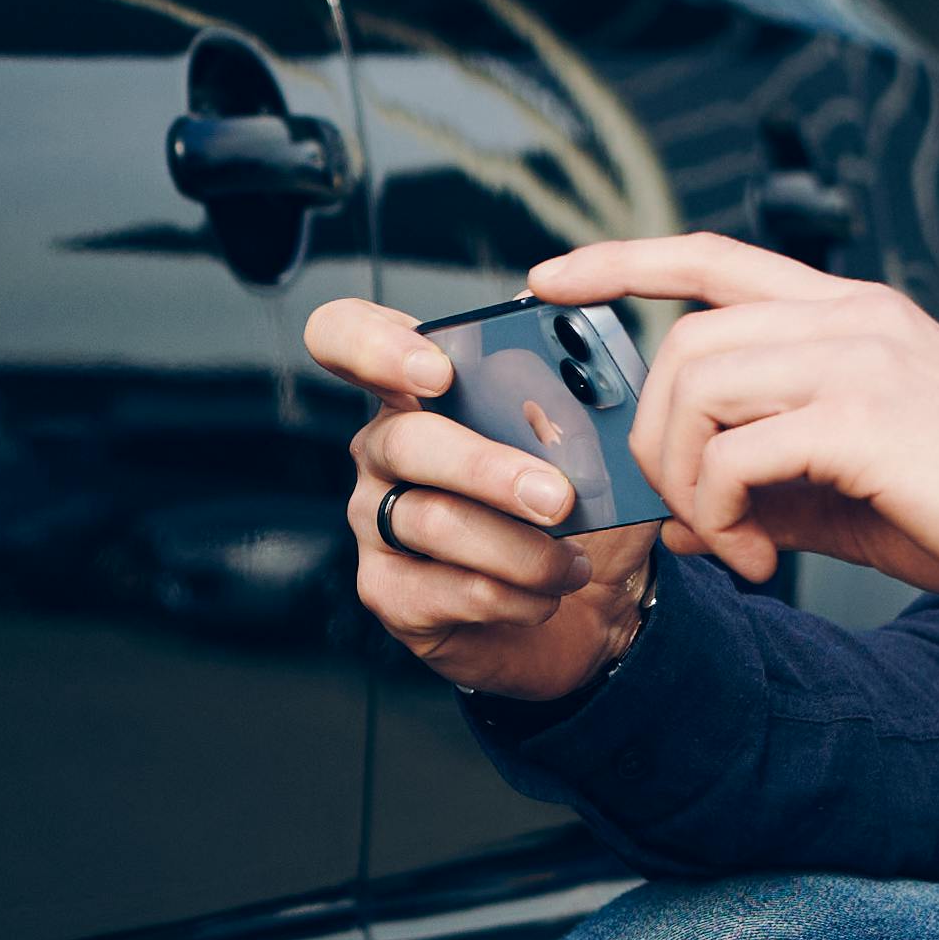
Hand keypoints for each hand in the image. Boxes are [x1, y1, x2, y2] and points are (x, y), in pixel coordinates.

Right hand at [301, 292, 774, 700]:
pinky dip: (513, 596)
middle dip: (488, 468)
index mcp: (420, 388)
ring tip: (573, 564)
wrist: (584, 604)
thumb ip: (576, 410)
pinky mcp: (388, 591)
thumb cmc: (576, 509)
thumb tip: (584, 402)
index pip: (347, 335)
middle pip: (406, 440)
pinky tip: (544, 596)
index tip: (437, 371)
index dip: (376, 345)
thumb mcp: (591, 449)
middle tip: (555, 497)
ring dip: (522, 549)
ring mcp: (376, 520)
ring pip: (436, 521)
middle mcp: (383, 448)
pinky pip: (448, 590)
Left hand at [537, 234, 938, 615]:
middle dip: (654, 437)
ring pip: (698, 387)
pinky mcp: (866, 416)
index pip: (714, 258)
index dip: (624, 260)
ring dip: (687, 480)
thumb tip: (676, 523)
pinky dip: (723, 515)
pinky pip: (738, 454)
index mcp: (851, 315)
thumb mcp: (852, 493)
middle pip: (685, 340)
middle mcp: (851, 317)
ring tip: (732, 546)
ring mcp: (859, 358)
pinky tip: (761, 560)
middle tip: (689, 519)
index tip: (552, 277)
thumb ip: (763, 488)